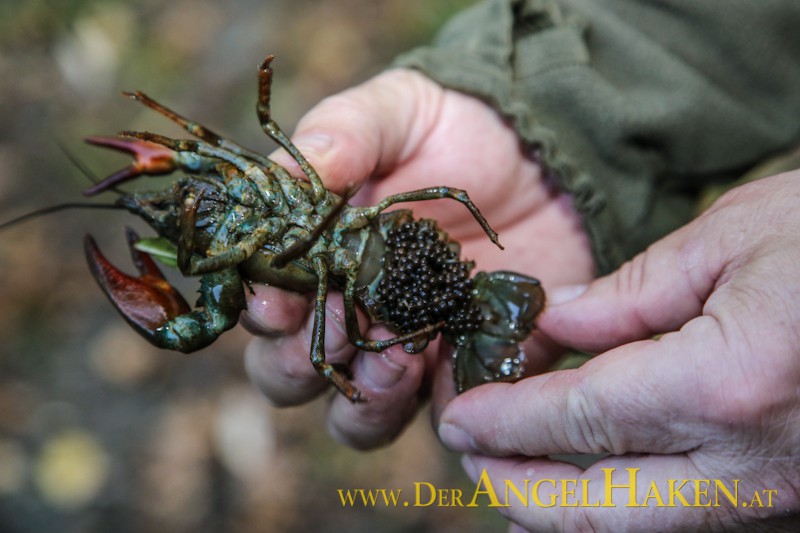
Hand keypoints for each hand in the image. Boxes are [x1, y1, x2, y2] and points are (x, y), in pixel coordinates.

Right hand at [242, 68, 593, 447]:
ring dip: (365, 401)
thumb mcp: (394, 113)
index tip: (279, 301)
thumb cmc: (452, 132)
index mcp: (317, 263)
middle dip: (303, 365)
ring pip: (357, 417)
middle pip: (294, 377)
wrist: (540, 158)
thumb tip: (289, 175)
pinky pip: (442, 417)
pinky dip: (442, 406)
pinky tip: (450, 365)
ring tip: (396, 357)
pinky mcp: (463, 370)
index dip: (265, 313)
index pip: (268, 307)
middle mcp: (350, 319)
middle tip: (340, 325)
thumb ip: (343, 135)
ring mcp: (405, 352)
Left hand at [437, 171, 799, 530]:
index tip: (461, 418)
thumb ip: (632, 293)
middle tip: (470, 455)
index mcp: (724, 386)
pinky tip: (593, 475)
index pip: (575, 421)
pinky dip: (621, 506)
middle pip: (595, 513)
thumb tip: (557, 323)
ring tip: (514, 470)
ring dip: (561, 511)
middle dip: (516, 491)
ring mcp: (778, 494)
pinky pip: (684, 519)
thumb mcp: (736, 238)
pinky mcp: (795, 496)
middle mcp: (750, 465)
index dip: (505, 423)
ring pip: (638, 531)